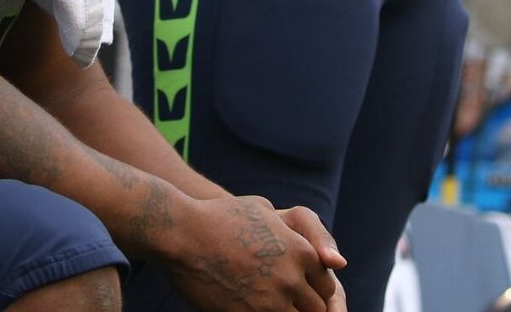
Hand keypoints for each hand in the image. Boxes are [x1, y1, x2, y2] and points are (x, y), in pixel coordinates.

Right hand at [160, 194, 344, 311]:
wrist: (183, 234)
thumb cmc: (220, 217)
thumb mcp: (262, 209)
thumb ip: (288, 229)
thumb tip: (297, 242)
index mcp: (301, 251)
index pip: (327, 285)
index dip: (315, 291)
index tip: (302, 293)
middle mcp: (291, 278)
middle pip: (316, 309)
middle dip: (304, 308)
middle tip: (285, 303)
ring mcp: (270, 301)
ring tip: (267, 306)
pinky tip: (249, 309)